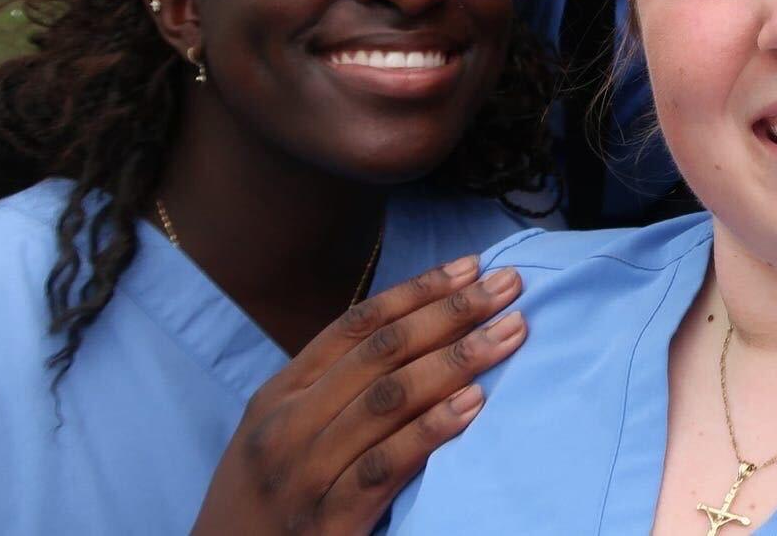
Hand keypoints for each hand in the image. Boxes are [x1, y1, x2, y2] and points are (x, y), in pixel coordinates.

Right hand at [190, 254, 527, 534]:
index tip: (473, 266)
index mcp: (279, 395)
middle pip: (381, 352)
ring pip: (388, 399)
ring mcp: (306, 474)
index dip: (419, 291)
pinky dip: (431, 429)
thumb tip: (417, 333)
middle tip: (508, 286)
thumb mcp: (281, 433)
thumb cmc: (267, 499)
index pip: (357, 324)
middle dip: (451, 312)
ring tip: (509, 334)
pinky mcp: (328, 522)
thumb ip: (334, 388)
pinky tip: (474, 404)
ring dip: (457, 359)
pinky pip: (386, 465)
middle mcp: (288, 425)